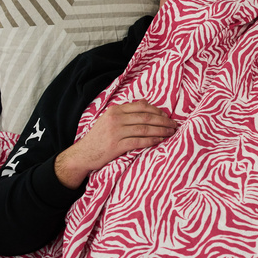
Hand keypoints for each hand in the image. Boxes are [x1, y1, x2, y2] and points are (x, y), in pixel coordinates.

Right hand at [55, 100, 176, 188]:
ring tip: (171, 132)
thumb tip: (146, 103)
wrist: (82, 154)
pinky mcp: (116, 146)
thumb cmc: (99, 137)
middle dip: (163, 121)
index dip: (157, 110)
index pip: (141, 106)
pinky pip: (139, 141)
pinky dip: (152, 140)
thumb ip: (126, 112)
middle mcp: (115, 119)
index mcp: (115, 110)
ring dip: (161, 130)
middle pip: (146, 117)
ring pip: (144, 129)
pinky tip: (160, 141)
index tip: (167, 116)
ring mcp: (115, 132)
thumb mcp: (109, 119)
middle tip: (174, 125)